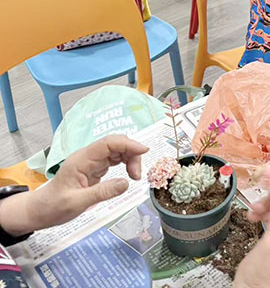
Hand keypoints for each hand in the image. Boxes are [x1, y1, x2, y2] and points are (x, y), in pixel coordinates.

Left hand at [0, 135, 147, 235]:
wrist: (39, 211)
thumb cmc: (54, 207)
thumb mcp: (77, 202)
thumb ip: (102, 192)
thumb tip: (126, 183)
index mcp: (82, 160)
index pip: (109, 143)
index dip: (128, 144)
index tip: (144, 151)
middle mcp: (88, 157)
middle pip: (116, 144)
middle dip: (132, 153)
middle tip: (137, 175)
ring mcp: (91, 162)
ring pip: (118, 151)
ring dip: (130, 160)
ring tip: (134, 177)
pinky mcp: (95, 169)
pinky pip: (115, 160)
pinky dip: (126, 164)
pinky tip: (128, 175)